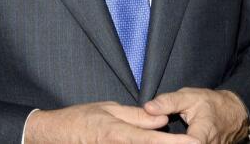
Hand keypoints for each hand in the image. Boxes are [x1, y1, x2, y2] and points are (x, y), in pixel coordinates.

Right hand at [25, 101, 199, 143]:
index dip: (174, 143)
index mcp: (118, 133)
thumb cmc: (80, 119)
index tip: (193, 142)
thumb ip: (136, 117)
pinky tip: (158, 143)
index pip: (152, 140)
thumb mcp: (108, 109)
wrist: (56, 135)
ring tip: (183, 143)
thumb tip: (161, 118)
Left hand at [144, 88, 249, 143]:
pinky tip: (167, 141)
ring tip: (157, 140)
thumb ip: (169, 102)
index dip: (172, 143)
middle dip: (168, 143)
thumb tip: (147, 108)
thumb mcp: (190, 97)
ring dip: (172, 143)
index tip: (158, 139)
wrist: (233, 114)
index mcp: (203, 133)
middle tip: (150, 140)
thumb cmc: (211, 103)